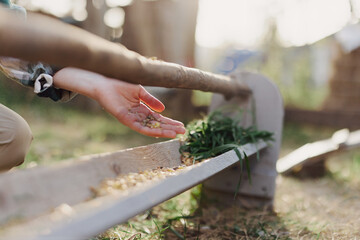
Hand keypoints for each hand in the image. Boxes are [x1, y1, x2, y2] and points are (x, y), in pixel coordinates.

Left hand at [53, 68, 185, 137]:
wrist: (104, 81)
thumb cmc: (119, 83)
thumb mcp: (140, 91)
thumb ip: (150, 100)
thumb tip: (163, 109)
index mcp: (142, 109)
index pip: (158, 118)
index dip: (170, 122)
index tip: (181, 125)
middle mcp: (138, 116)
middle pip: (157, 124)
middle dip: (170, 128)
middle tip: (183, 132)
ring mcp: (132, 119)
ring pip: (150, 128)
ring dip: (163, 132)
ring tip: (176, 134)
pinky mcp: (125, 119)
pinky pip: (140, 128)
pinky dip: (151, 131)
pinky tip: (161, 133)